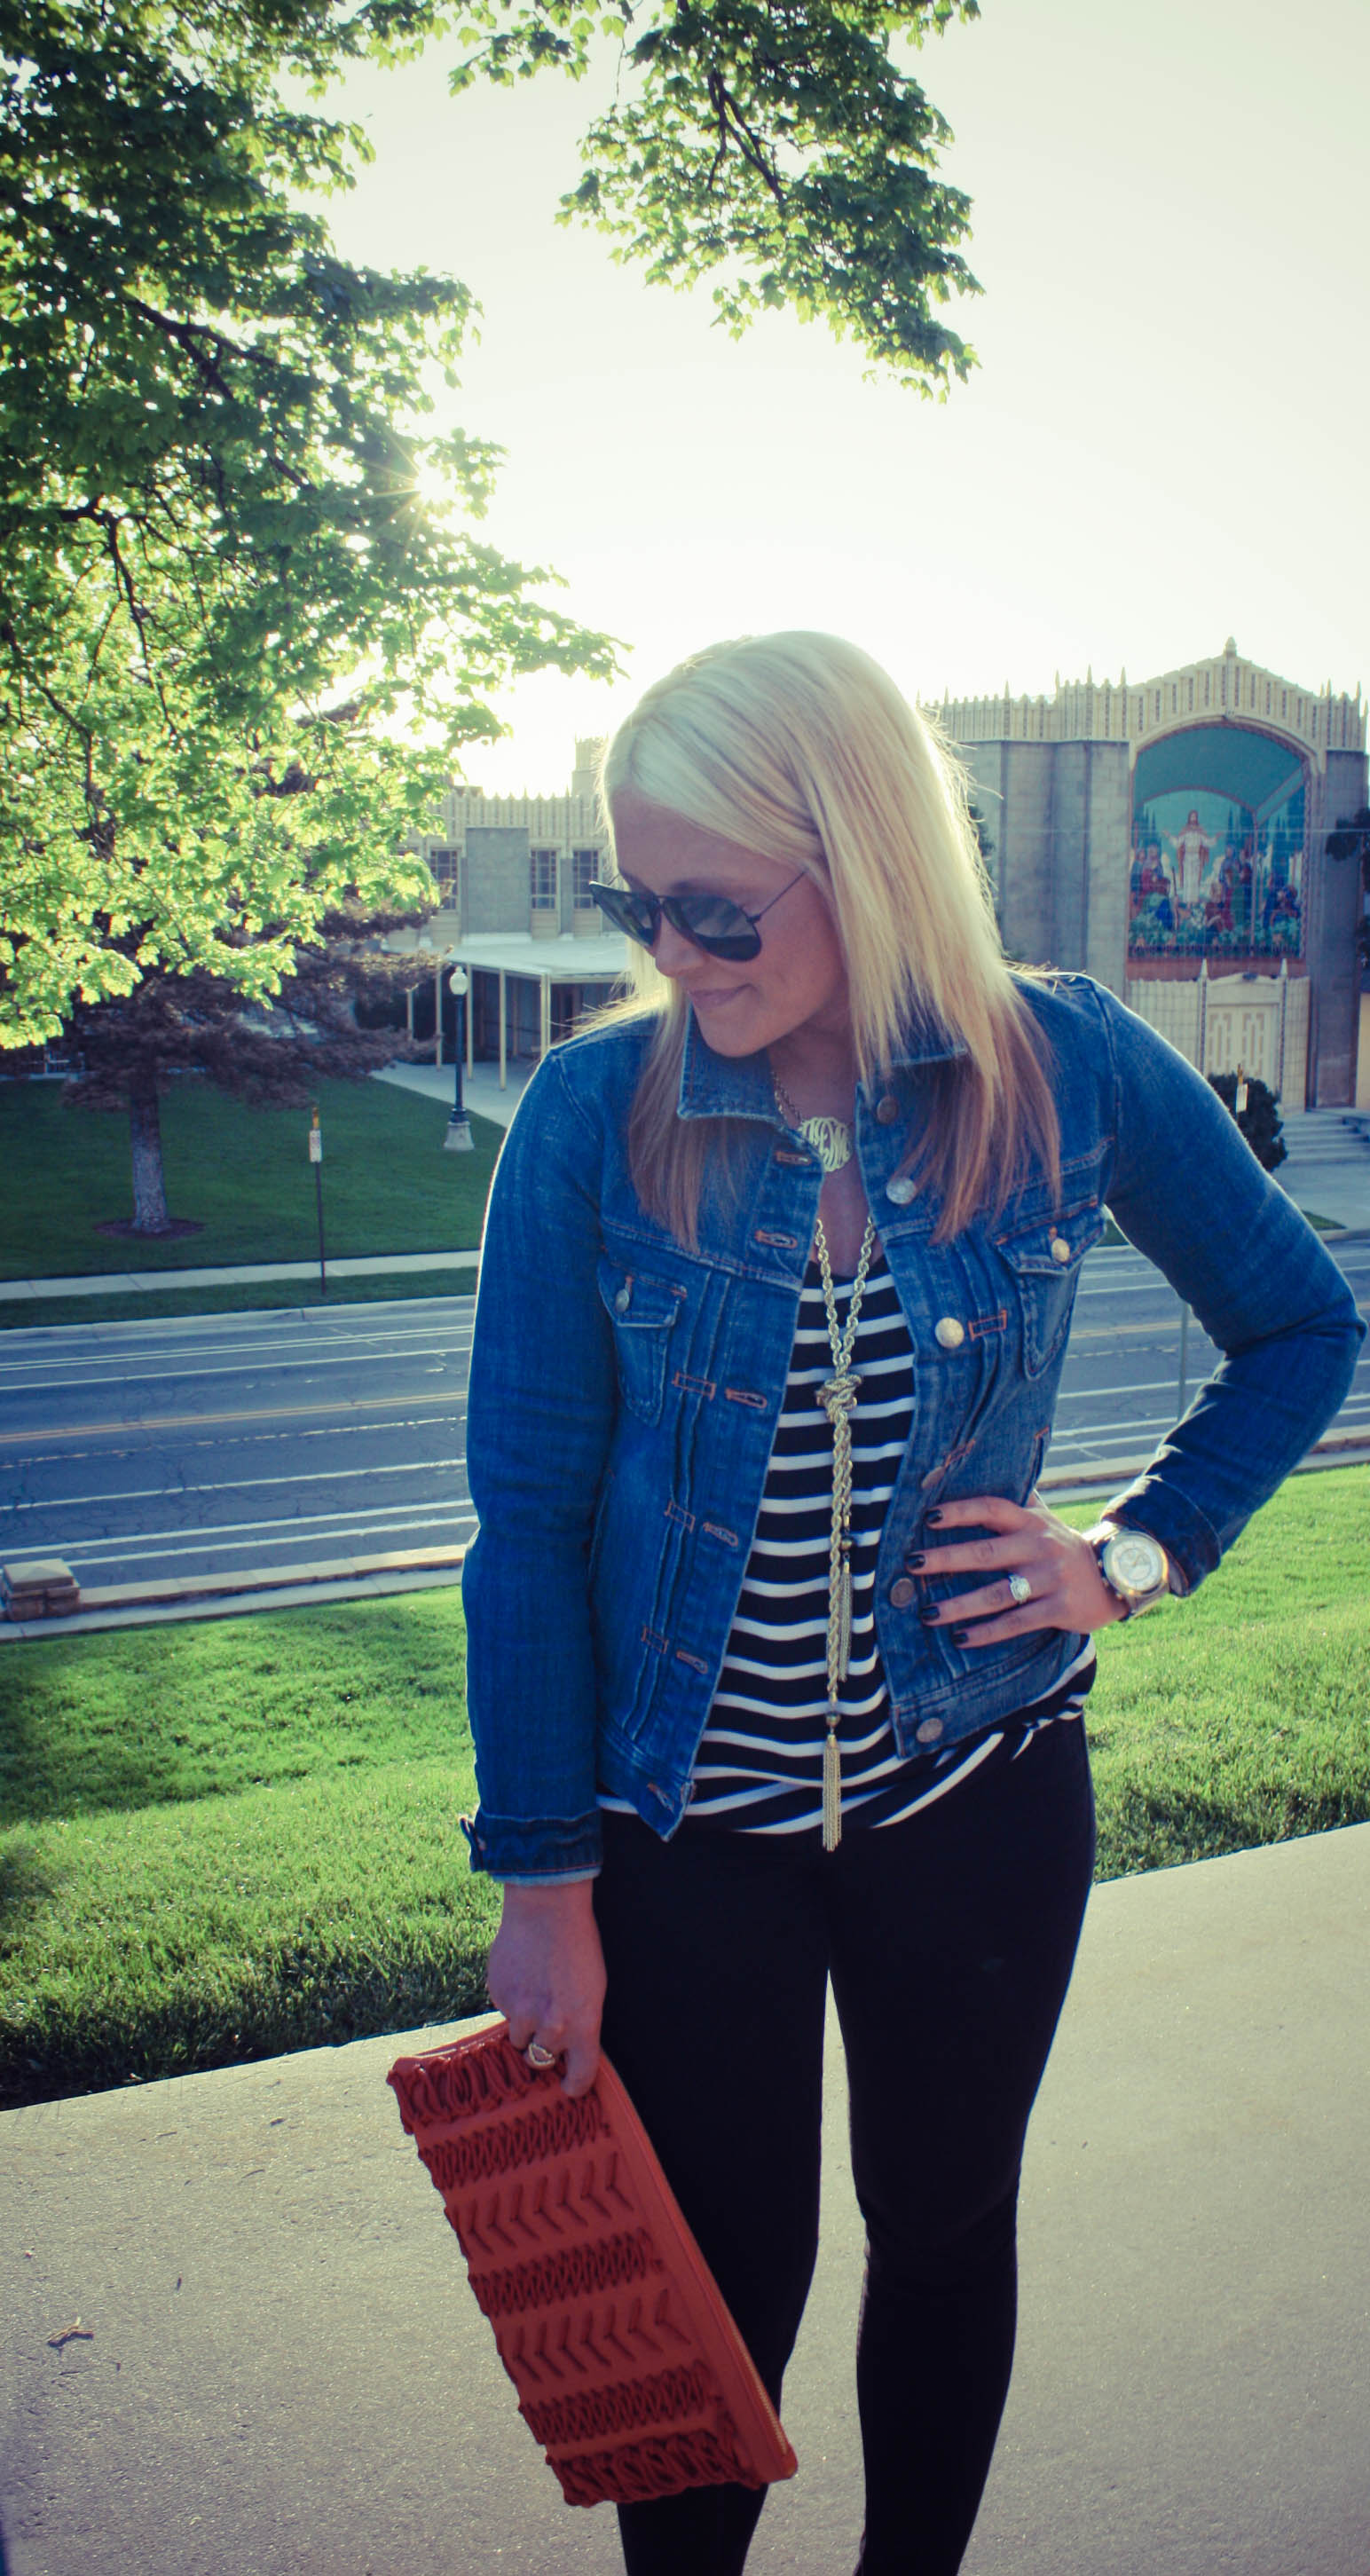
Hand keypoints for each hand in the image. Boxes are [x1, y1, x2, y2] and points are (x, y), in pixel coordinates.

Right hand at [485, 1878, 606, 2098]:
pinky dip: (511, 2001)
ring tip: (533, 1993)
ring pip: (520, 2040)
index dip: (574, 2086)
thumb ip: (580, 2023)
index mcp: (583, 2026)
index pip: (580, 2077)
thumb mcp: (593, 1989)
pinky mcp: (499, 1998)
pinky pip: (504, 2012)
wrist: (546, 1910)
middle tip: (548, 2022)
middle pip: (543, 2058)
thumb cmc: (578, 1946)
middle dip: (545, 2046)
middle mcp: (552, 2028)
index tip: (568, 2087)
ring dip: (526, 2025)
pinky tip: (522, 1975)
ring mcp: (521, 2015)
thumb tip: (570, 2048)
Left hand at [915, 1492, 1122, 1646]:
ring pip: (998, 1593)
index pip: (992, 1508)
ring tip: (928, 1613)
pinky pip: (1017, 1622)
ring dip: (960, 1605)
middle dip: (946, 1558)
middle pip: (986, 1552)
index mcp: (1031, 1522)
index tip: (929, 1517)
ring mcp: (1050, 1579)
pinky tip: (960, 1638)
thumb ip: (1017, 1500)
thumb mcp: (1044, 1519)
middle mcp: (1039, 1547)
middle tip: (912, 1564)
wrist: (1114, 1576)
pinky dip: (987, 1632)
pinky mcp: (1059, 1609)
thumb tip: (978, 1470)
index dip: (961, 1511)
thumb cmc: (1062, 1546)